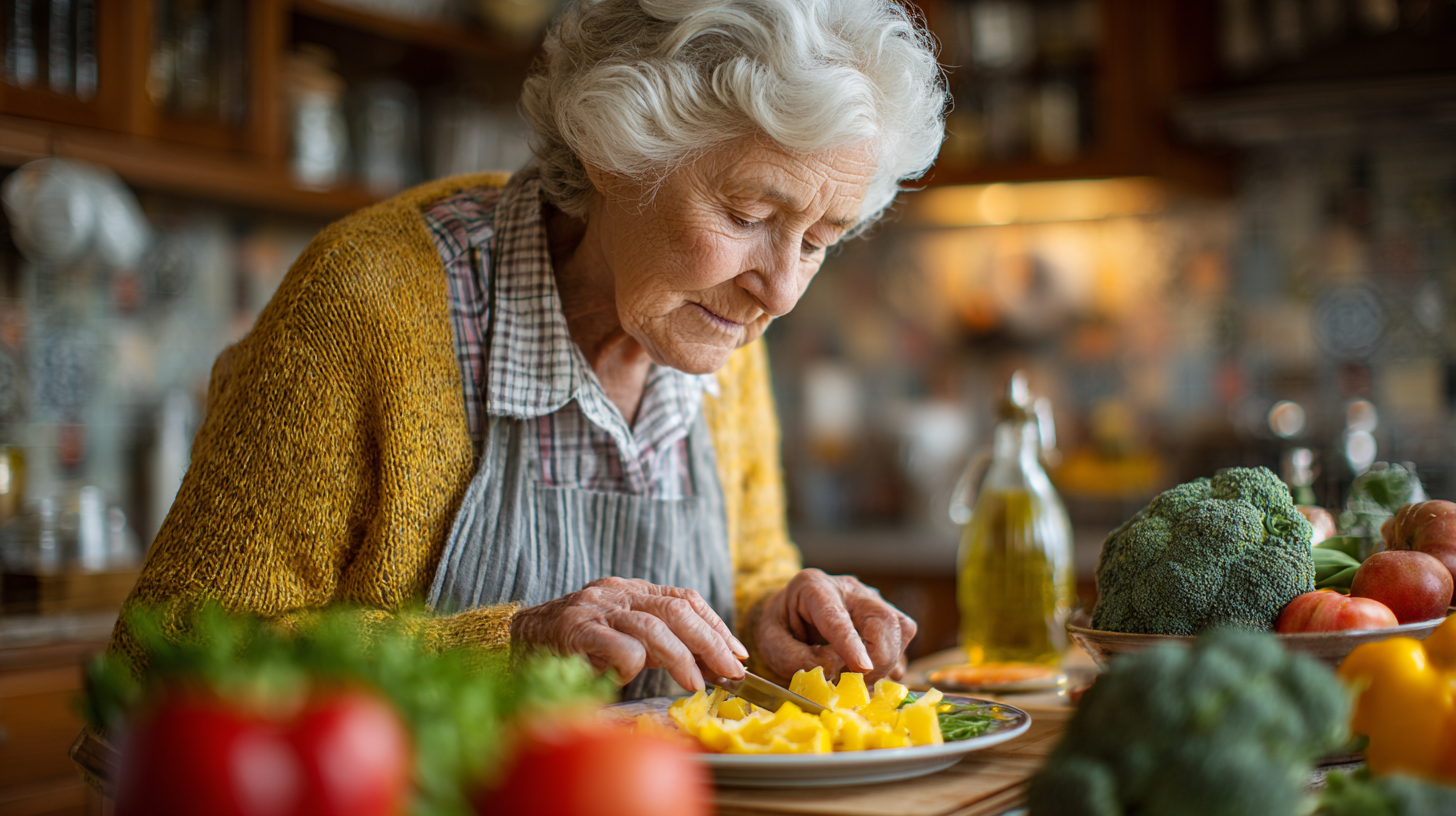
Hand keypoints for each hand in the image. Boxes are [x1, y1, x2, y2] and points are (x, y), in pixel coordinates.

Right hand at [509, 577, 746, 690]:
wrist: (515, 641)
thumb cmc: (573, 648)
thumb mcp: (622, 639)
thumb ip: (659, 646)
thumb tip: (708, 665)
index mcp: (632, 592)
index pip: (686, 598)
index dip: (717, 625)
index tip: (738, 653)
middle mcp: (617, 593)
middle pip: (677, 608)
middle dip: (711, 641)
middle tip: (731, 672)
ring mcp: (596, 608)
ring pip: (654, 625)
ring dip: (682, 657)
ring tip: (696, 684)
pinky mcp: (574, 629)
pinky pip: (618, 643)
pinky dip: (633, 662)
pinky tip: (632, 678)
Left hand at [755, 569, 917, 682]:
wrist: (788, 613)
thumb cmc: (779, 625)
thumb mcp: (771, 641)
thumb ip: (795, 657)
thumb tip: (833, 670)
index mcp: (814, 587)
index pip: (837, 617)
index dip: (851, 644)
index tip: (862, 668)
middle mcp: (849, 590)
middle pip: (883, 619)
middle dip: (879, 659)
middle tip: (857, 684)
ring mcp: (871, 602)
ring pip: (900, 628)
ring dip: (887, 662)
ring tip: (860, 679)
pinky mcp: (884, 618)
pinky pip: (902, 640)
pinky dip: (892, 663)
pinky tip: (871, 674)